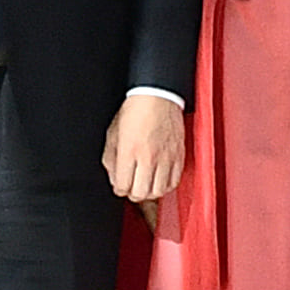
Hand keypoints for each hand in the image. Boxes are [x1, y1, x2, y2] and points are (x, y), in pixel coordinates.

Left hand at [101, 90, 185, 206]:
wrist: (157, 96)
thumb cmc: (135, 111)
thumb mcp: (112, 134)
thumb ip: (110, 160)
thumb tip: (114, 179)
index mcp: (129, 151)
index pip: (122, 186)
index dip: (119, 188)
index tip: (121, 183)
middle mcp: (148, 157)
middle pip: (140, 194)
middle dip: (133, 193)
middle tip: (132, 185)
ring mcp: (165, 157)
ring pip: (158, 191)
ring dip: (150, 191)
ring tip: (146, 183)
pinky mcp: (178, 156)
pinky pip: (174, 182)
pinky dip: (165, 185)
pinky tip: (159, 179)